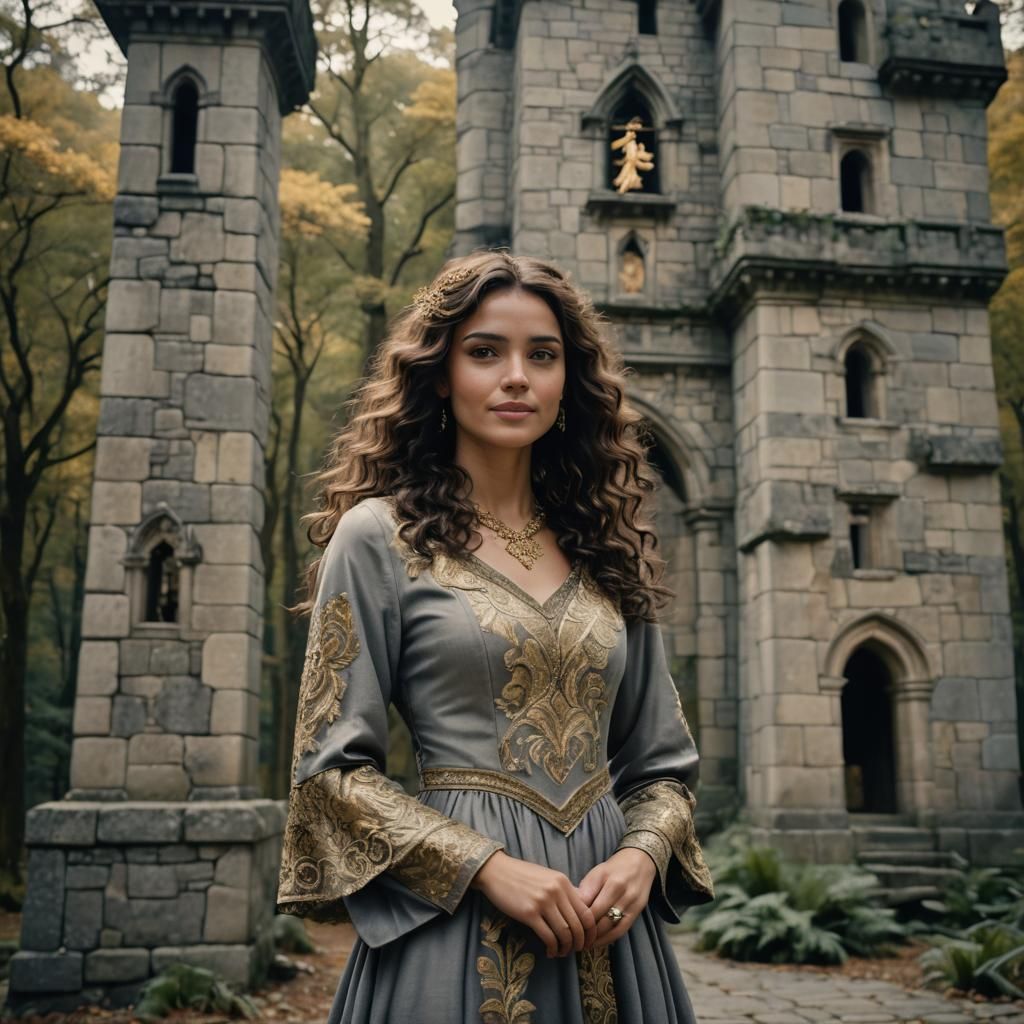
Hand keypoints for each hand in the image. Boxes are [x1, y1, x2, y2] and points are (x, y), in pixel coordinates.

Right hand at [470, 850, 597, 957]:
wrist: (496, 870)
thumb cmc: (521, 875)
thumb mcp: (547, 877)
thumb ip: (564, 891)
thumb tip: (580, 909)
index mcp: (563, 882)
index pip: (586, 911)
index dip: (590, 931)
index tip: (588, 941)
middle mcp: (556, 891)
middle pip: (578, 925)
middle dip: (580, 943)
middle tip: (576, 951)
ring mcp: (543, 902)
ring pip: (565, 933)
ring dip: (566, 948)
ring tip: (561, 952)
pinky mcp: (529, 913)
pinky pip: (548, 936)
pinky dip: (552, 948)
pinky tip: (550, 951)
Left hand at [576, 847, 656, 950]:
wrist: (639, 862)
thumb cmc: (614, 868)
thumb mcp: (597, 873)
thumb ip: (585, 890)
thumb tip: (570, 909)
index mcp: (609, 881)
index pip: (589, 905)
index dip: (576, 918)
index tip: (565, 926)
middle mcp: (621, 892)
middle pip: (598, 918)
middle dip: (584, 930)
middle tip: (571, 938)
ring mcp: (631, 904)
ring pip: (609, 927)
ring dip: (594, 938)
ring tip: (581, 944)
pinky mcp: (637, 912)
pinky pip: (621, 931)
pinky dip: (607, 939)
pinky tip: (597, 943)